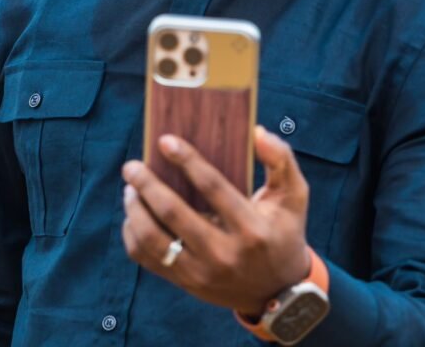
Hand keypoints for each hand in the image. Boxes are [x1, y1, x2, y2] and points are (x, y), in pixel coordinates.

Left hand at [121, 126, 311, 315]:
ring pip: (153, 240)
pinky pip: (147, 259)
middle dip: (147, 185)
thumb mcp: (294, 196)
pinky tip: (134, 215)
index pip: (213, 188)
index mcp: (252, 229)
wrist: (279, 292)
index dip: (187, 161)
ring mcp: (202, 273)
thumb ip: (280, 159)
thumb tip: (256, 132)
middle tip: (132, 165)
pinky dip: (133, 235)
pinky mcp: (186, 283)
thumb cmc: (283, 232)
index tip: (164, 141)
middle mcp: (225, 254)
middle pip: (174, 214)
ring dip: (134, 210)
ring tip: (130, 188)